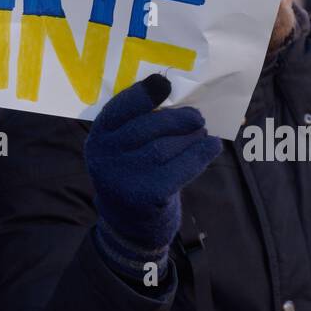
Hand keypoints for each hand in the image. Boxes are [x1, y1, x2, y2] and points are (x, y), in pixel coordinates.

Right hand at [85, 74, 221, 254]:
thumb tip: (181, 99)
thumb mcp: (125, 150)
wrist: (130, 228)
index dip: (143, 93)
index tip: (165, 82)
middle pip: (147, 126)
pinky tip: (212, 148)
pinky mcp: (146, 196)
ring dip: (191, 137)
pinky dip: (200, 155)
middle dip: (177, 119)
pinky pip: (180, 169)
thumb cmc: (135, 176)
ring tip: (203, 133)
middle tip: (197, 117)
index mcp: (99, 138)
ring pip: (164, 147)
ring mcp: (124, 178)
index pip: (119, 108)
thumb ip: (141, 126)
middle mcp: (105, 157)